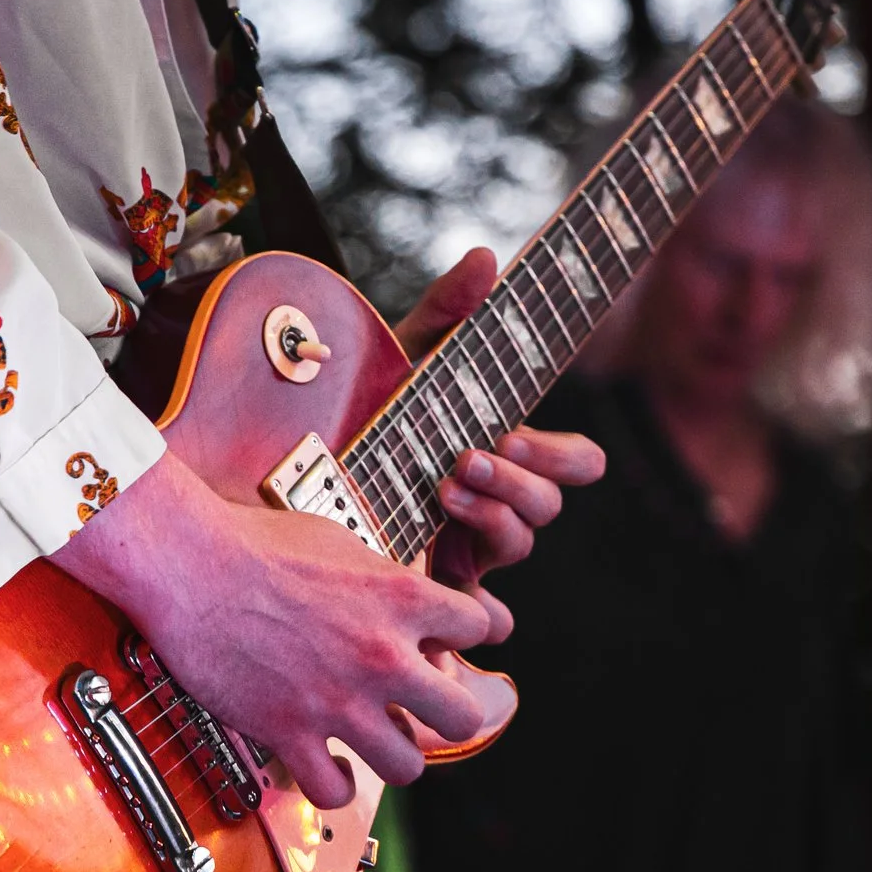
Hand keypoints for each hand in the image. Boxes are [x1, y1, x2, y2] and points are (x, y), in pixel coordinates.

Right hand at [56, 454, 490, 805]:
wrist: (187, 561)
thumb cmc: (254, 541)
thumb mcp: (342, 541)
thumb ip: (383, 581)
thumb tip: (403, 601)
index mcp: (401, 597)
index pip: (480, 628)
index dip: (462, 636)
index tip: (444, 642)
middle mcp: (381, 654)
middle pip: (462, 717)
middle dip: (446, 714)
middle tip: (421, 707)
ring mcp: (338, 700)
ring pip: (407, 767)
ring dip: (393, 754)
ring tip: (374, 739)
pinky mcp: (289, 732)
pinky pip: (336, 792)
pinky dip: (335, 784)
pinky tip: (329, 764)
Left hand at [392, 249, 606, 641]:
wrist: (295, 466)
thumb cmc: (365, 411)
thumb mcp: (401, 357)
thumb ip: (446, 311)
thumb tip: (485, 255)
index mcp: (507, 452)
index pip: (576, 463)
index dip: (561, 454)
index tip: (513, 434)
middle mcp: (498, 503)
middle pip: (549, 508)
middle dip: (519, 483)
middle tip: (473, 456)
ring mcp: (470, 547)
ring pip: (517, 548)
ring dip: (492, 519)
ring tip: (444, 487)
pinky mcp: (436, 583)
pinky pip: (481, 615)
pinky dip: (478, 613)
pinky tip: (452, 590)